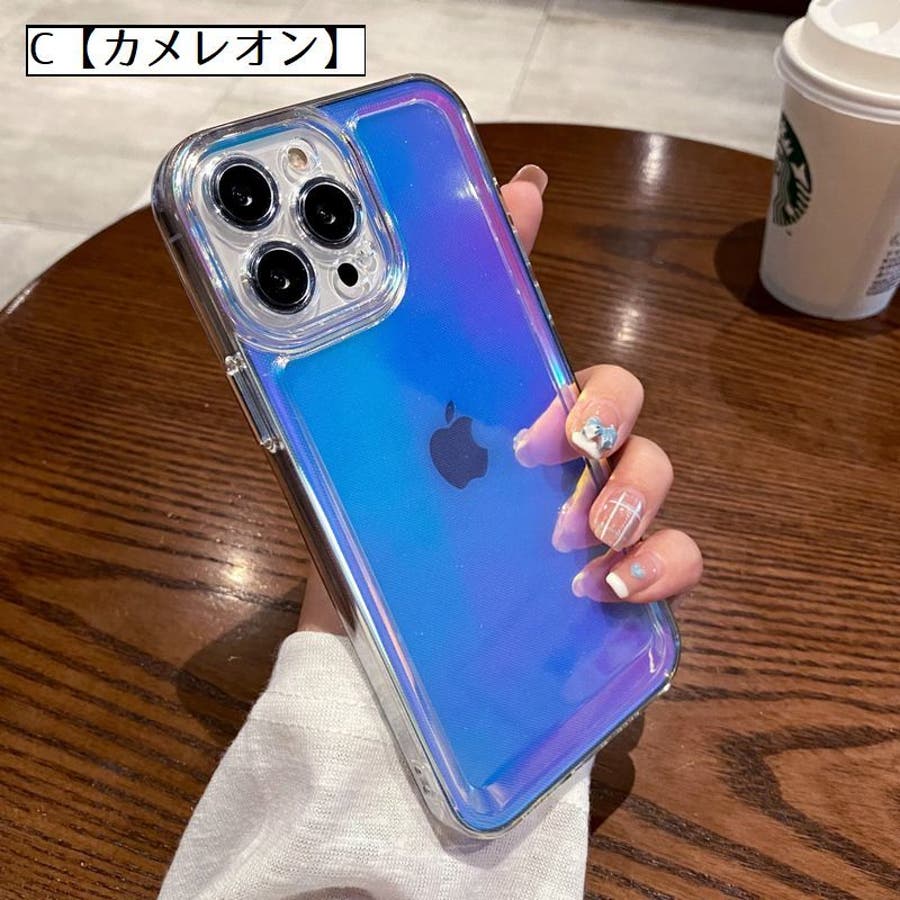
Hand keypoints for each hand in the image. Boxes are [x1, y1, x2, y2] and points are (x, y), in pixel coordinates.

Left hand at [298, 164, 700, 630]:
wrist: (375, 676)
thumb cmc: (363, 565)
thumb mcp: (338, 474)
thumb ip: (336, 399)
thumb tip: (299, 308)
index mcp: (482, 425)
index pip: (522, 331)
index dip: (521, 253)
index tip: (522, 200)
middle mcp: (547, 465)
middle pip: (614, 398)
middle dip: (601, 405)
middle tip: (553, 440)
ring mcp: (589, 523)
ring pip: (653, 470)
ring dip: (633, 485)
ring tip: (584, 530)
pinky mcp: (617, 587)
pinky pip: (676, 559)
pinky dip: (662, 562)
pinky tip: (610, 583)